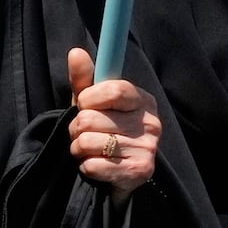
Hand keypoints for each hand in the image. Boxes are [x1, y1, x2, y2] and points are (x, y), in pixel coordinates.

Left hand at [64, 48, 160, 195]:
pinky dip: (86, 167)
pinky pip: (93, 165)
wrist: (120, 175)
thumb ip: (84, 80)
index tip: (84, 106)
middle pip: (91, 119)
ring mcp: (148, 148)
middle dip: (76, 129)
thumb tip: (76, 52)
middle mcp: (151, 123)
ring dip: (78, 149)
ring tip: (90, 151)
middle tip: (84, 135)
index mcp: (142, 100)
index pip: (113, 90)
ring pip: (88, 142)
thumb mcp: (92, 104)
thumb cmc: (104, 132)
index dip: (88, 99)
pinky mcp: (140, 171)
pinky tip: (96, 167)